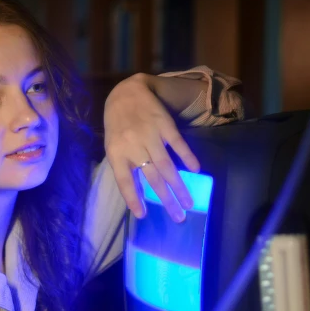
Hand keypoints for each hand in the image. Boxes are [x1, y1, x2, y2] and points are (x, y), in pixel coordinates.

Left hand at [104, 73, 199, 221]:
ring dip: (179, 186)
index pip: (124, 181)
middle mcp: (133, 146)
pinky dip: (188, 157)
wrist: (126, 92)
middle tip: (178, 217)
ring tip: (189, 203)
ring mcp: (150, 135)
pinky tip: (196, 170)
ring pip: (166, 165)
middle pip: (152, 178)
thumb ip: (125, 166)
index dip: (133, 199)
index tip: (143, 215)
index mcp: (116, 154)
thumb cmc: (118, 125)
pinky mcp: (164, 124)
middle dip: (166, 200)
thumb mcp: (113, 146)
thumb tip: (139, 194)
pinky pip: (178, 144)